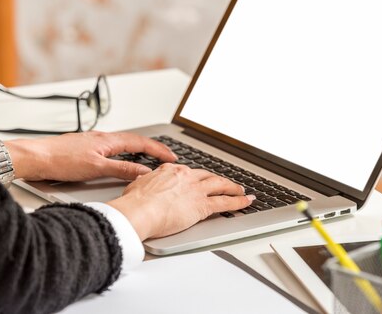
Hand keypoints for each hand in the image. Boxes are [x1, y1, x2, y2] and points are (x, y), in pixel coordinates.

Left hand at [3, 131, 177, 181]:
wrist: (34, 157)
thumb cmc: (60, 160)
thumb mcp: (96, 168)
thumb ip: (122, 169)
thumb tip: (144, 172)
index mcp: (108, 140)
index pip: (140, 142)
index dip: (158, 150)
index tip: (172, 157)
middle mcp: (102, 138)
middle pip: (133, 140)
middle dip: (152, 148)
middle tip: (165, 157)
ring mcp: (92, 142)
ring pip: (121, 144)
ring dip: (137, 150)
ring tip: (148, 158)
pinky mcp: (83, 148)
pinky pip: (110, 149)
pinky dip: (122, 154)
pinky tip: (119, 160)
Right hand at [107, 164, 254, 240]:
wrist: (140, 210)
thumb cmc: (135, 202)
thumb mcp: (137, 185)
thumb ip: (144, 183)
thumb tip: (142, 182)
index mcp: (170, 170)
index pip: (187, 172)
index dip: (195, 177)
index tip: (197, 180)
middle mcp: (186, 176)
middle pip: (207, 176)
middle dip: (218, 180)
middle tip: (224, 183)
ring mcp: (196, 190)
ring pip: (220, 185)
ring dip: (233, 188)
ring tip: (241, 191)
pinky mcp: (202, 205)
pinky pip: (226, 202)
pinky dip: (238, 202)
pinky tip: (246, 202)